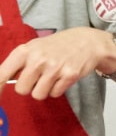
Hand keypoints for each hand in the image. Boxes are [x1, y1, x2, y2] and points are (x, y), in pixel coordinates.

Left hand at [0, 28, 115, 99]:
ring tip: (51, 78)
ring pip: (38, 94)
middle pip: (21, 89)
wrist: (86, 41)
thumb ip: (18, 63)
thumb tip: (3, 82)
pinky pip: (55, 94)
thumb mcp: (34, 48)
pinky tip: (62, 78)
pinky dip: (57, 89)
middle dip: (29, 87)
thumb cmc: (56, 46)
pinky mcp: (69, 76)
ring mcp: (54, 68)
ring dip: (43, 90)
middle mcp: (38, 59)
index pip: (2, 74)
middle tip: (37, 79)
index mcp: (24, 51)